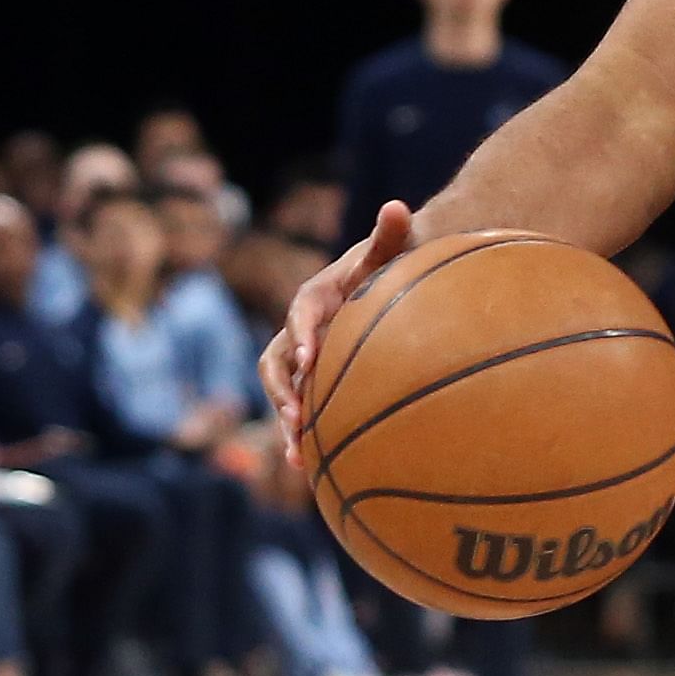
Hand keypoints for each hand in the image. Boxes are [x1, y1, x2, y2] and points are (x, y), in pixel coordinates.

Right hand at [266, 200, 417, 466]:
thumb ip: (391, 233)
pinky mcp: (313, 381)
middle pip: (276, 361)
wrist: (388, 285)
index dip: (301, 334)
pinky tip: (310, 469)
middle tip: (297, 415)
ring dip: (286, 420)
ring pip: (283, 392)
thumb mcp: (391, 250)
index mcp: (316, 298)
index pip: (300, 313)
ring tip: (298, 454)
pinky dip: (301, 435)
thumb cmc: (391, 266)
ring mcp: (304, 358)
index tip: (309, 357)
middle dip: (283, 390)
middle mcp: (301, 329)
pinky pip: (300, 409)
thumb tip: (398, 206)